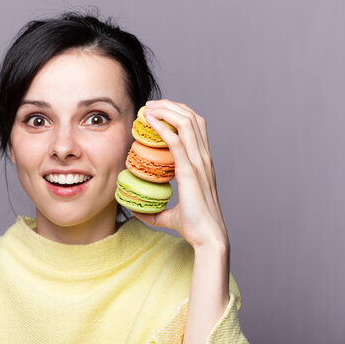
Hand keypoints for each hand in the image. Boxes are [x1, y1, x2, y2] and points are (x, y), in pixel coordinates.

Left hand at [131, 99, 228, 249]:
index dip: (178, 113)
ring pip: (186, 123)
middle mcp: (204, 159)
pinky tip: (150, 121)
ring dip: (167, 111)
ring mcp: (199, 164)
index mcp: (203, 163)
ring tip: (149, 108)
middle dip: (171, 106)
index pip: (195, 126)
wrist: (208, 238)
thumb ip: (155, 212)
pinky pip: (177, 142)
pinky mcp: (191, 172)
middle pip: (191, 118)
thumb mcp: (170, 215)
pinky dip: (163, 128)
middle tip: (151, 105)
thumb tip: (136, 210)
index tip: (159, 111)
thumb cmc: (194, 227)